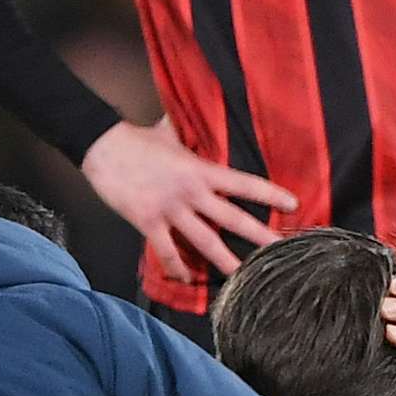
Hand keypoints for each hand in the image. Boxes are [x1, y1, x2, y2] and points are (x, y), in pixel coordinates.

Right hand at [81, 119, 293, 283]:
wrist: (101, 146)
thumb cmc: (136, 139)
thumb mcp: (169, 132)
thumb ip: (187, 132)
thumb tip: (195, 116)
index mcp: (200, 170)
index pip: (243, 183)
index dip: (270, 194)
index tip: (293, 204)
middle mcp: (191, 192)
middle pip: (232, 219)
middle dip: (259, 236)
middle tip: (281, 251)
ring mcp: (170, 210)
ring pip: (204, 242)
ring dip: (225, 262)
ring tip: (243, 278)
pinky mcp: (148, 223)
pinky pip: (167, 252)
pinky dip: (178, 268)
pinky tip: (187, 280)